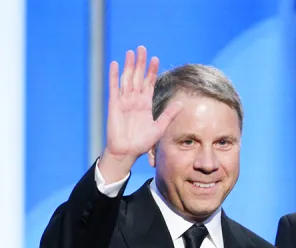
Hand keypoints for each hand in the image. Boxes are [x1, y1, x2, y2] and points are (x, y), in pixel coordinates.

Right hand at [96, 46, 182, 182]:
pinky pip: (114, 88)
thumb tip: (182, 104)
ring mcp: (124, 101)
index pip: (149, 83)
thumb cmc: (142, 142)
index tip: (155, 58)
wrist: (128, 151)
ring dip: (128, 66)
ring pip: (127, 79)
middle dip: (140, 63)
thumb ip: (169, 114)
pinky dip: (114, 76)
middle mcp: (134, 100)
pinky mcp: (114, 104)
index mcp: (145, 104)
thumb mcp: (160, 127)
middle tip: (142, 48)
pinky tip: (114, 64)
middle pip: (138, 77)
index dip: (152, 71)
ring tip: (131, 52)